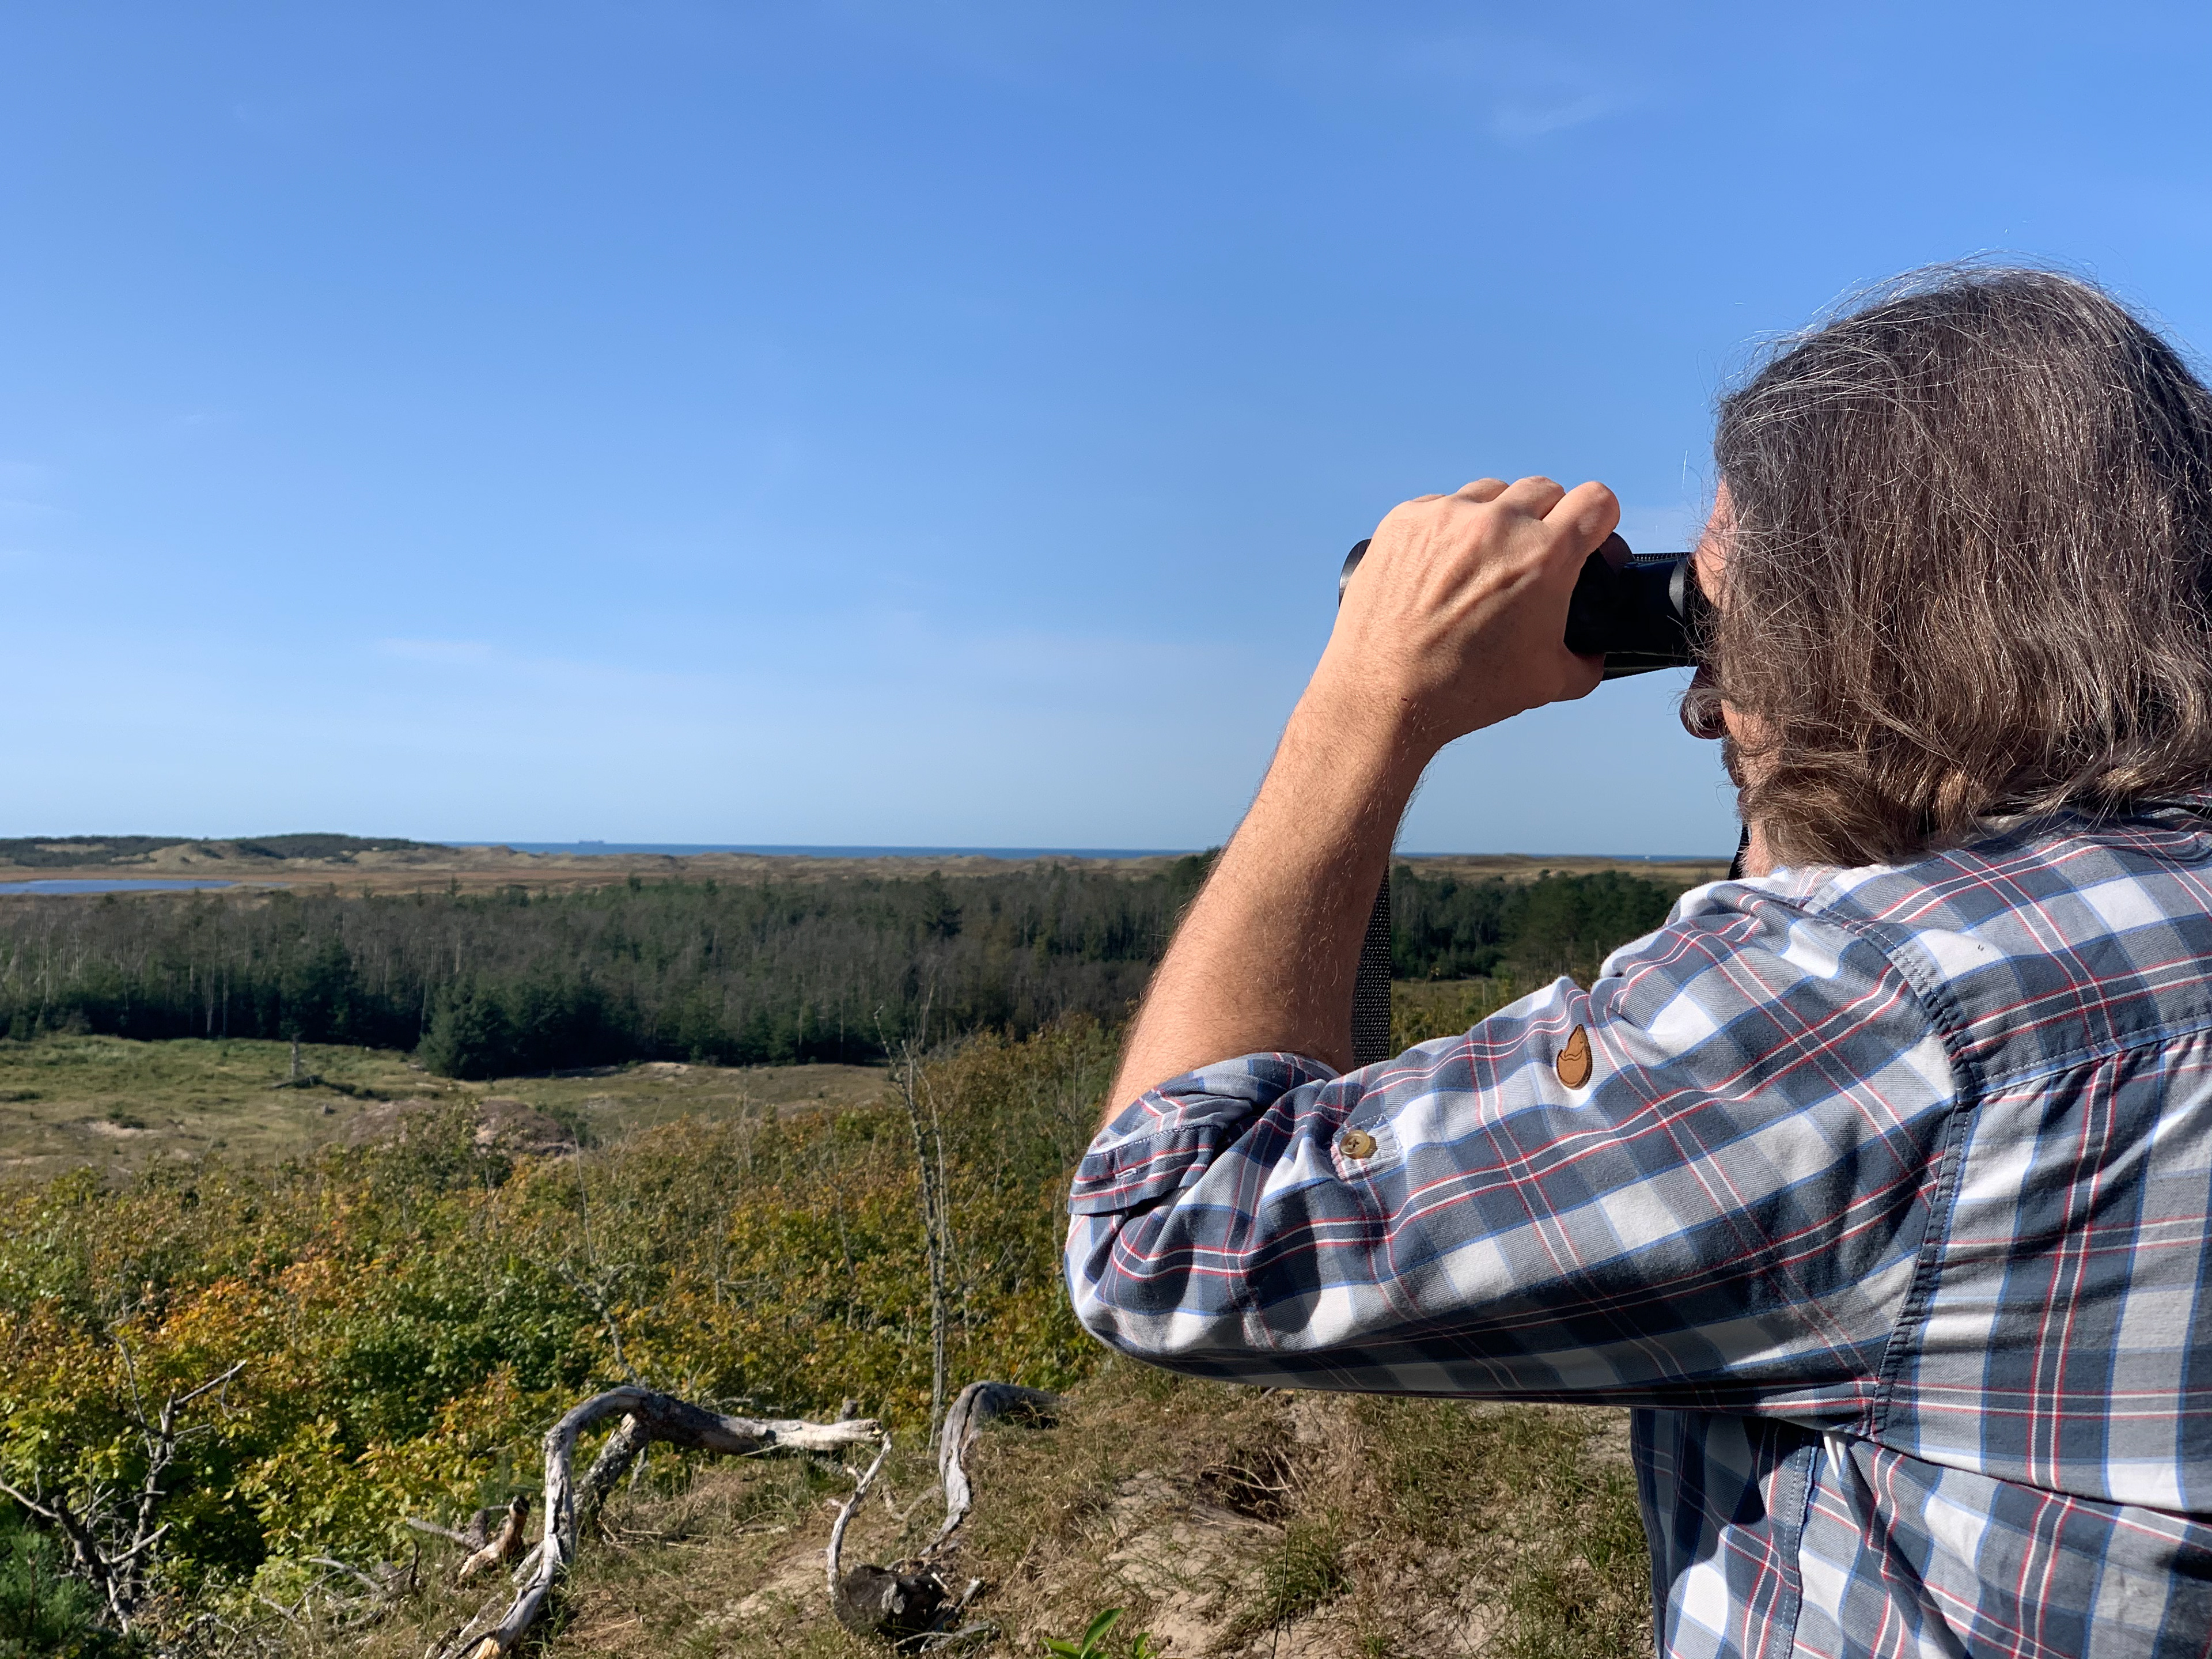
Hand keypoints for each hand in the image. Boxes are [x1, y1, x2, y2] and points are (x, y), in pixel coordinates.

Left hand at [1311, 475, 1616, 756]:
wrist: (1383, 694)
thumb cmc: (1464, 690)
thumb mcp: (1548, 682)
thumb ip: (1587, 660)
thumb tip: (1594, 651)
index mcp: (1544, 556)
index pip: (1597, 500)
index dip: (1599, 520)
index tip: (1587, 537)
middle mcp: (1497, 524)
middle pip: (1545, 490)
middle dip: (1548, 519)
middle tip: (1531, 559)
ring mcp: (1446, 516)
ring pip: (1491, 493)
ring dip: (1496, 519)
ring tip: (1482, 563)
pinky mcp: (1404, 520)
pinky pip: (1441, 506)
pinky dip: (1448, 529)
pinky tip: (1440, 567)